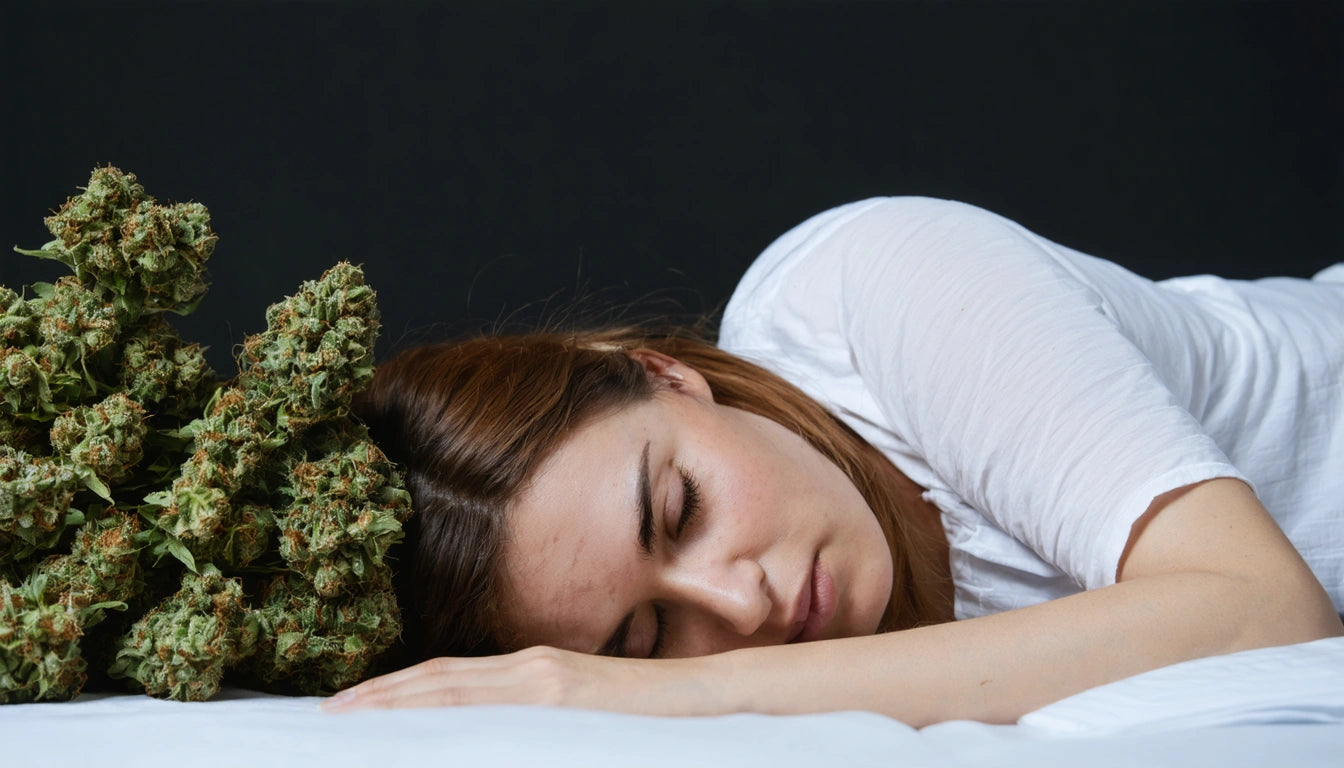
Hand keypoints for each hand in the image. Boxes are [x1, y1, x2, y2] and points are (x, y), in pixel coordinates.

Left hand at [320, 645, 724, 714]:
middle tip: (326, 711)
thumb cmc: (655, 716)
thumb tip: (505, 741)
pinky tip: (409, 718)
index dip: (402, 689)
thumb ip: (547, 725)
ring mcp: (544, 676)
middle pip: (438, 679)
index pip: (453, 680)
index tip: (356, 705)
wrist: (712, 696)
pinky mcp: (560, 690)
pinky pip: (485, 698)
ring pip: (451, 684)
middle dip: (380, 694)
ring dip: (394, 696)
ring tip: (347, 712)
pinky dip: (439, 702)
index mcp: (536, 674)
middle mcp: (532, 667)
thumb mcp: (588, 722)